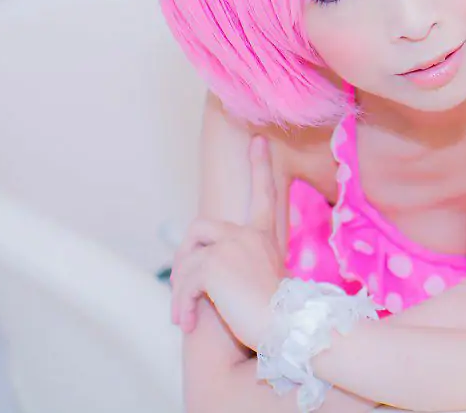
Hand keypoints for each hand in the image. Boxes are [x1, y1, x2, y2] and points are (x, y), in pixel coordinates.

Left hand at [170, 135, 283, 350]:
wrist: (286, 325)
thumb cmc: (279, 313)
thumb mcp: (265, 280)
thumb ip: (244, 267)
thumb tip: (217, 275)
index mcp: (263, 235)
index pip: (263, 193)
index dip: (260, 166)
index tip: (258, 140)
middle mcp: (247, 234)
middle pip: (198, 229)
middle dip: (183, 257)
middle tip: (182, 287)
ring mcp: (229, 246)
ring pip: (186, 263)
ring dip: (179, 294)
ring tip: (183, 318)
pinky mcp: (212, 265)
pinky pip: (184, 282)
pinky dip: (181, 304)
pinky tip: (187, 322)